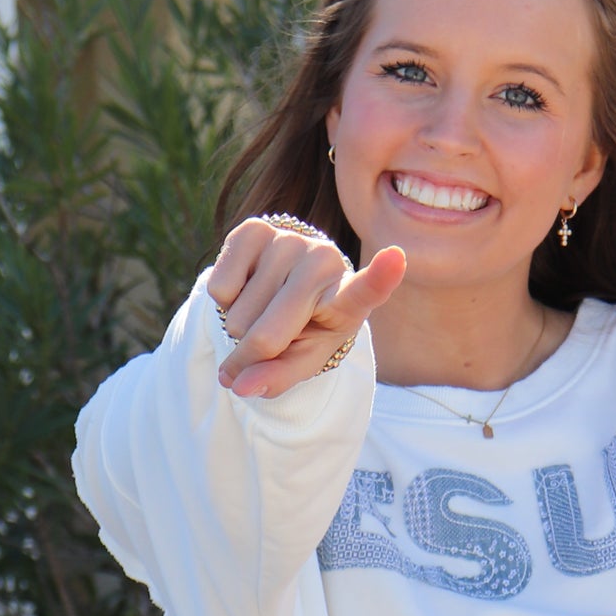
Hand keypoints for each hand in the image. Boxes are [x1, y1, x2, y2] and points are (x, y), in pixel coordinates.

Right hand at [209, 219, 405, 399]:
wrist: (284, 284)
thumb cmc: (305, 326)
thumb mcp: (304, 358)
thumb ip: (279, 377)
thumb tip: (241, 386)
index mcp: (349, 297)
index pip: (366, 289)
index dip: (380, 276)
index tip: (395, 259)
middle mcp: (324, 261)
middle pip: (268, 337)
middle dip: (252, 356)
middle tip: (263, 348)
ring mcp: (289, 240)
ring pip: (238, 316)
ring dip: (240, 325)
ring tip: (262, 310)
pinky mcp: (254, 229)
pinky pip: (220, 288)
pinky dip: (225, 302)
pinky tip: (247, 288)